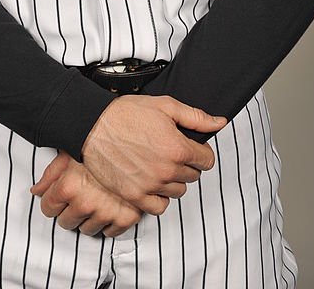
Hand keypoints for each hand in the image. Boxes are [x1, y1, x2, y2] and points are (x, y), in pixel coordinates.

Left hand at [31, 150, 142, 236]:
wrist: (136, 140)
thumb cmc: (101, 142)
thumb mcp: (70, 152)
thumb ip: (51, 174)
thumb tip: (36, 191)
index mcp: (68, 186)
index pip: (48, 209)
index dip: (53, 200)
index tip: (61, 194)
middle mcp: (85, 203)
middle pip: (66, 223)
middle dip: (70, 210)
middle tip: (80, 194)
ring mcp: (106, 212)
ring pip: (87, 230)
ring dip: (89, 217)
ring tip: (96, 197)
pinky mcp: (126, 218)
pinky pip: (110, 232)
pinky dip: (109, 222)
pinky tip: (110, 204)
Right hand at [80, 95, 227, 214]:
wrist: (93, 125)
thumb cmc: (126, 113)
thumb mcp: (165, 106)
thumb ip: (196, 117)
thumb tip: (220, 123)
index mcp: (177, 147)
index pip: (207, 160)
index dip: (200, 151)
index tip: (189, 146)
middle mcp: (166, 170)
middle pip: (193, 176)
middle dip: (186, 164)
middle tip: (169, 152)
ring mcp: (150, 186)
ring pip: (178, 192)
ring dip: (173, 181)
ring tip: (158, 164)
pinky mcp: (134, 196)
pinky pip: (159, 207)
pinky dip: (159, 197)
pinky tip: (151, 182)